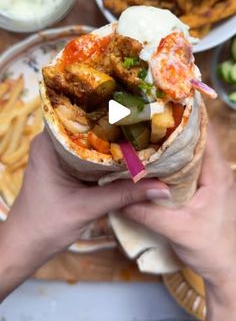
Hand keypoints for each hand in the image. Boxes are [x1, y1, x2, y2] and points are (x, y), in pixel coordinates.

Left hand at [0, 130, 167, 300]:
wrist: (26, 246)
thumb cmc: (47, 225)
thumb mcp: (87, 207)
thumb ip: (124, 195)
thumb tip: (163, 188)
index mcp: (49, 144)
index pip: (81, 117)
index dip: (108, 113)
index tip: (135, 112)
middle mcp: (52, 143)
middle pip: (89, 128)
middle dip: (115, 128)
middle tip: (145, 124)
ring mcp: (58, 154)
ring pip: (91, 142)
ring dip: (113, 144)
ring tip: (142, 136)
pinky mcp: (65, 166)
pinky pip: (90, 155)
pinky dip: (107, 158)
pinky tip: (129, 157)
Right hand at [123, 126, 235, 319]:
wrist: (225, 268)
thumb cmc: (210, 249)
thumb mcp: (178, 231)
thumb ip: (148, 213)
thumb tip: (115, 197)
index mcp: (217, 174)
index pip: (206, 135)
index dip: (188, 117)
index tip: (164, 104)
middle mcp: (215, 171)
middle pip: (195, 139)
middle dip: (172, 126)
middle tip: (146, 116)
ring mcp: (209, 179)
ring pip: (189, 151)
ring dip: (170, 142)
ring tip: (144, 131)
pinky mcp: (202, 187)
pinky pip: (185, 166)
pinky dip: (169, 160)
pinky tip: (151, 159)